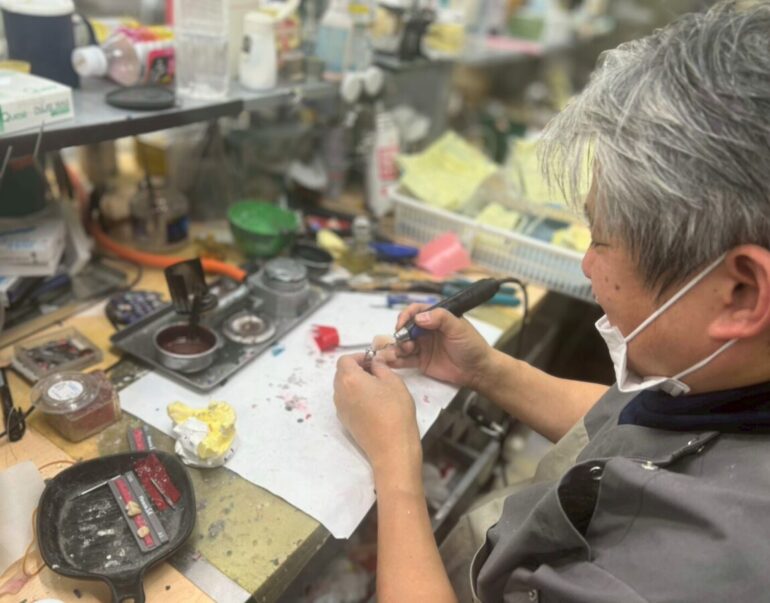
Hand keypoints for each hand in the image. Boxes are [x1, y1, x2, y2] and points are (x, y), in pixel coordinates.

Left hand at [334, 353, 421, 473]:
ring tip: (376, 388)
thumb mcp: (393, 382)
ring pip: (343, 387)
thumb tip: (374, 363)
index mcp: (349, 379)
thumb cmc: (395, 411)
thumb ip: (380, 367)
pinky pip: (346, 401)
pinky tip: (372, 403)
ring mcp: (340, 408)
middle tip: (376, 372)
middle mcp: (339, 393)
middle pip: (341, 373)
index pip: (345, 360)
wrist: (391, 447)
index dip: (358, 357)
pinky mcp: (345, 421)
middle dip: (356, 368)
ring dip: (355, 383)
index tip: (373, 360)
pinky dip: (355, 396)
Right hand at [379, 304, 494, 389]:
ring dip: (396, 348)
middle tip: (403, 343)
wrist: (478, 370)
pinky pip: (404, 360)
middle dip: (399, 334)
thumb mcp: (459, 328)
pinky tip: (391, 362)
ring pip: (402, 344)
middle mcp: (426, 331)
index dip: (406, 316)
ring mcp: (422, 346)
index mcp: (435, 318)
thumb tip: (419, 317)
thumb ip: (441, 318)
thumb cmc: (471, 345)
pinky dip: (395, 360)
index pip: (415, 312)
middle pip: (405, 329)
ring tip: (396, 355)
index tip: (402, 324)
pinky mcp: (420, 362)